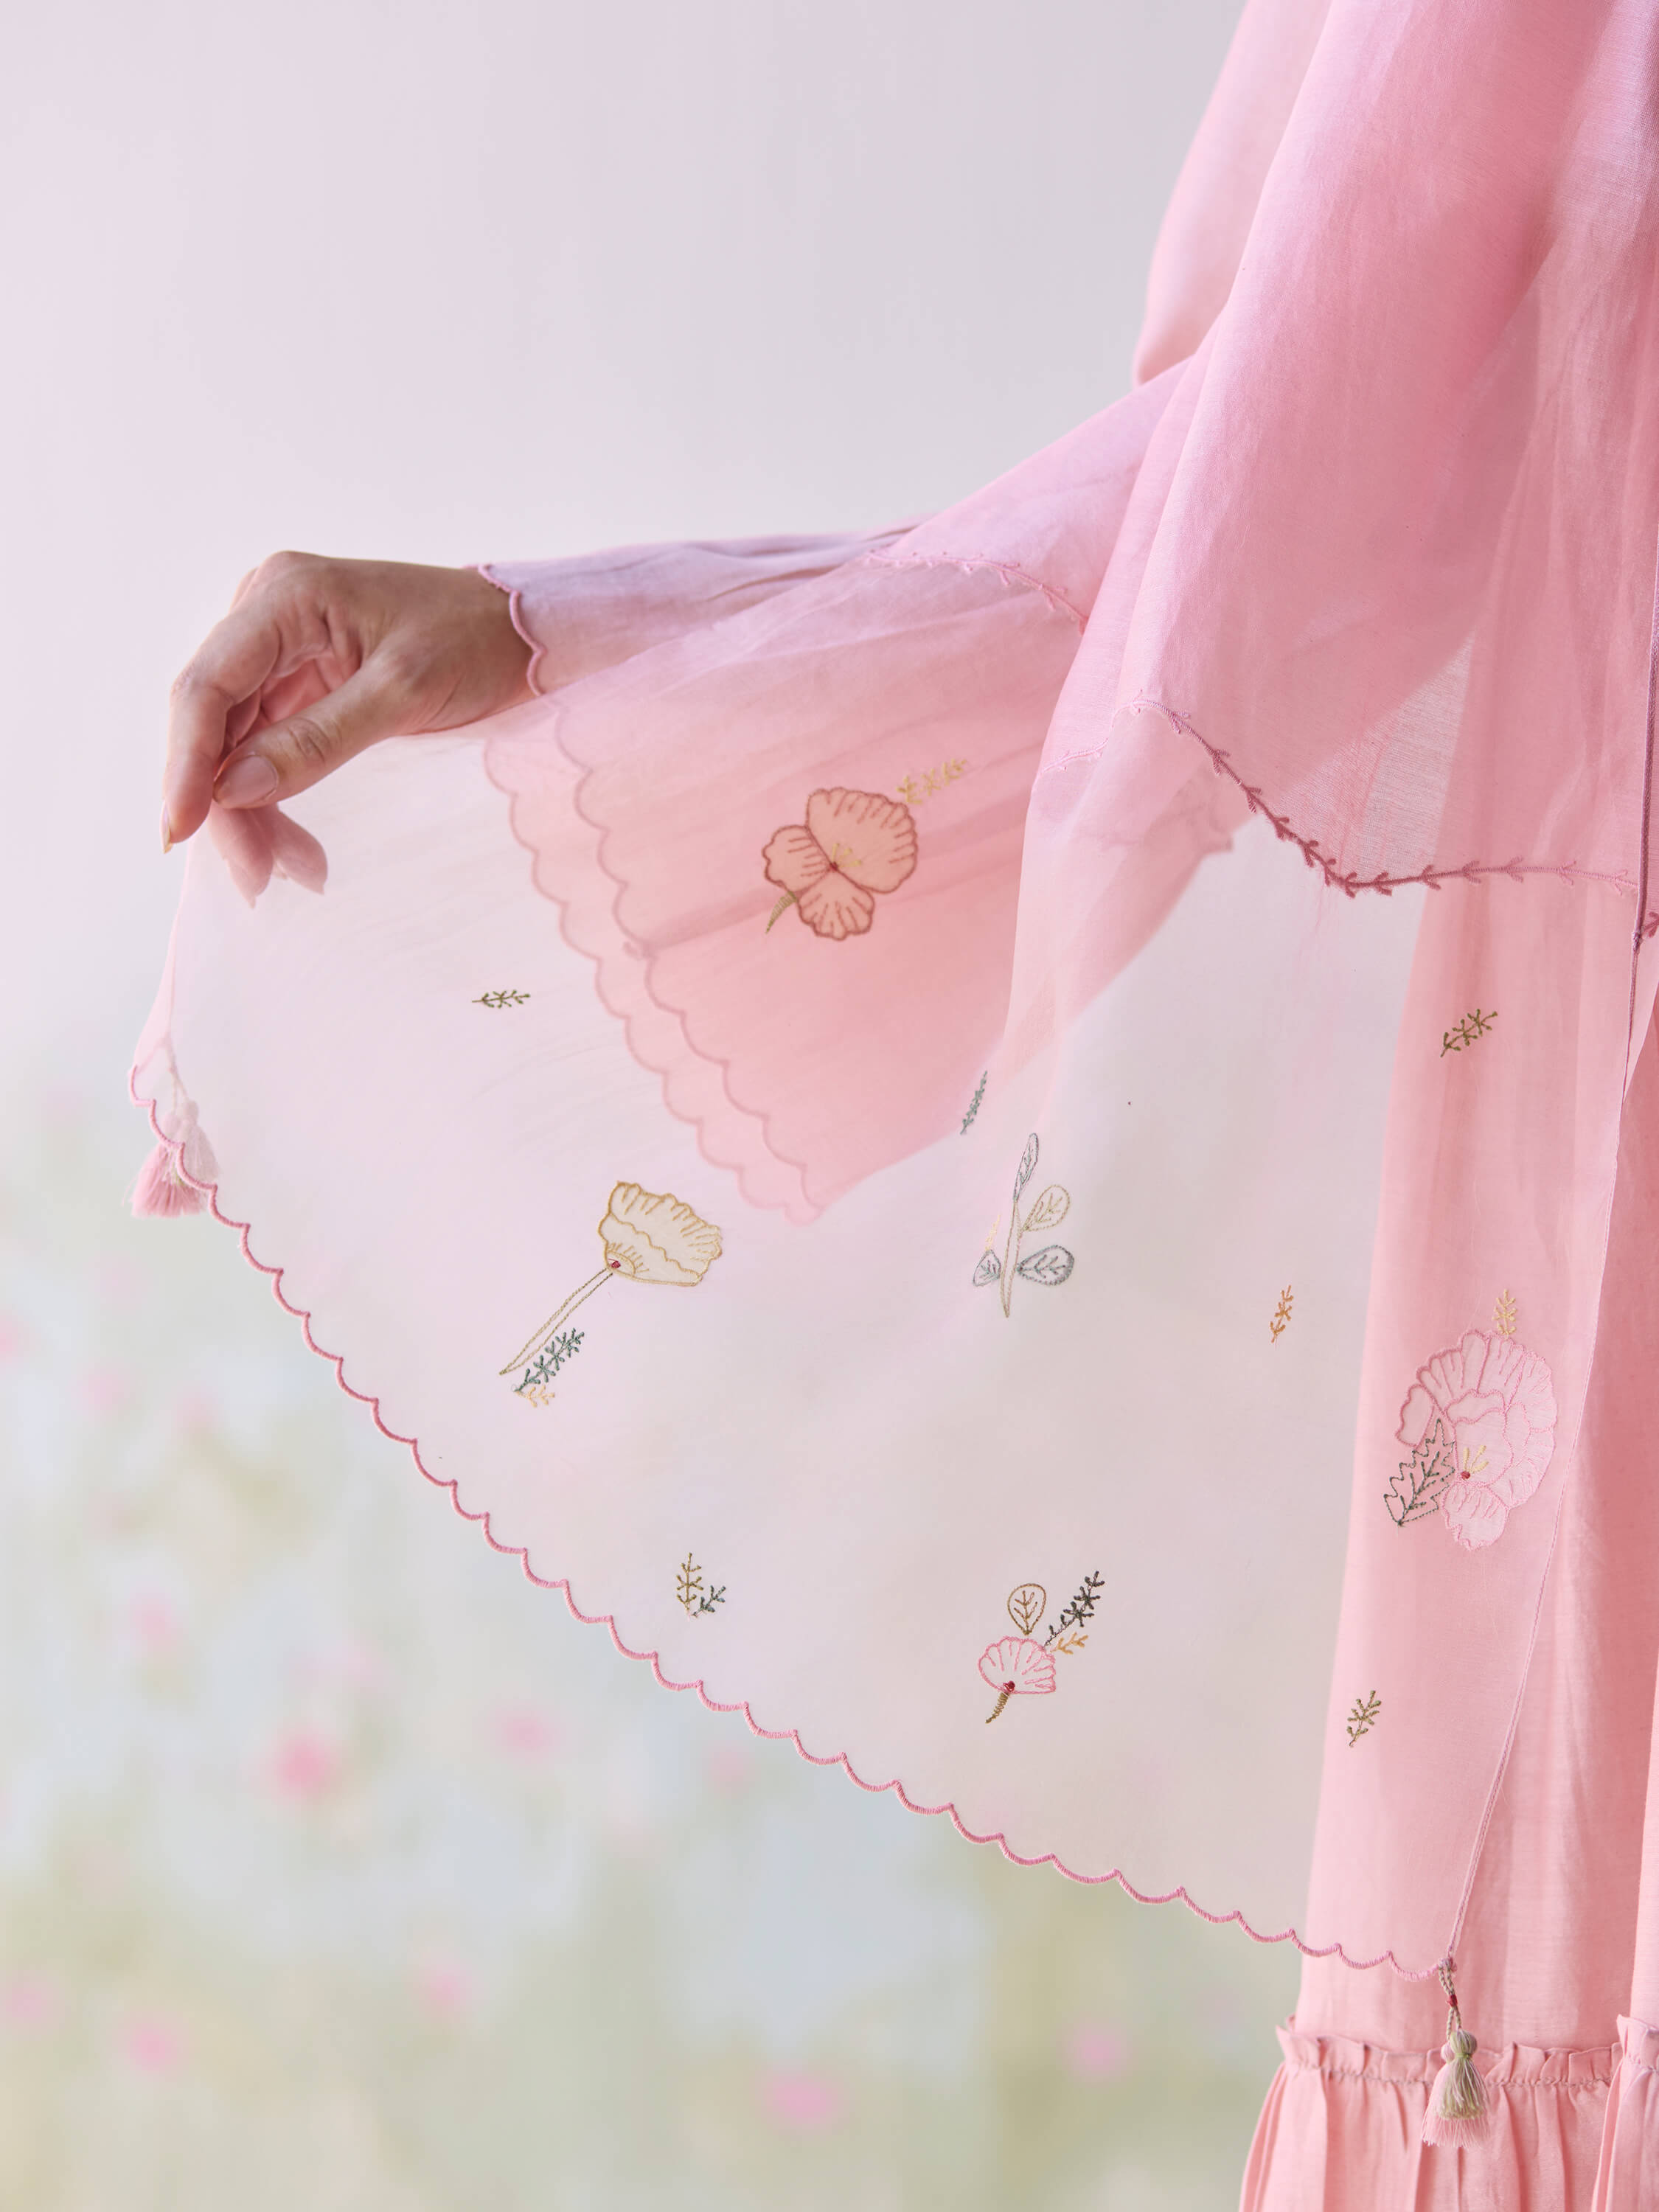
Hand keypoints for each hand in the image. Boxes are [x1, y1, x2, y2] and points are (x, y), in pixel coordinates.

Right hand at [162, 553, 533, 848]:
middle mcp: (267, 613)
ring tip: (288, 874)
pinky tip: (296, 851)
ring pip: (236, 744)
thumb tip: (232, 789)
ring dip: (253, 813)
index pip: (208, 684)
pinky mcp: (300, 682)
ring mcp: (280, 649)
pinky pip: (267, 748)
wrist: (526, 632)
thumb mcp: (404, 693)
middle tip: (255, 879)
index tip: (179, 831)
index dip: (186, 763)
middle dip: (225, 804)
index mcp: (285, 594)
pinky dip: (277, 800)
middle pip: (215, 720)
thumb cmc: (477, 643)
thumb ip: (317, 739)